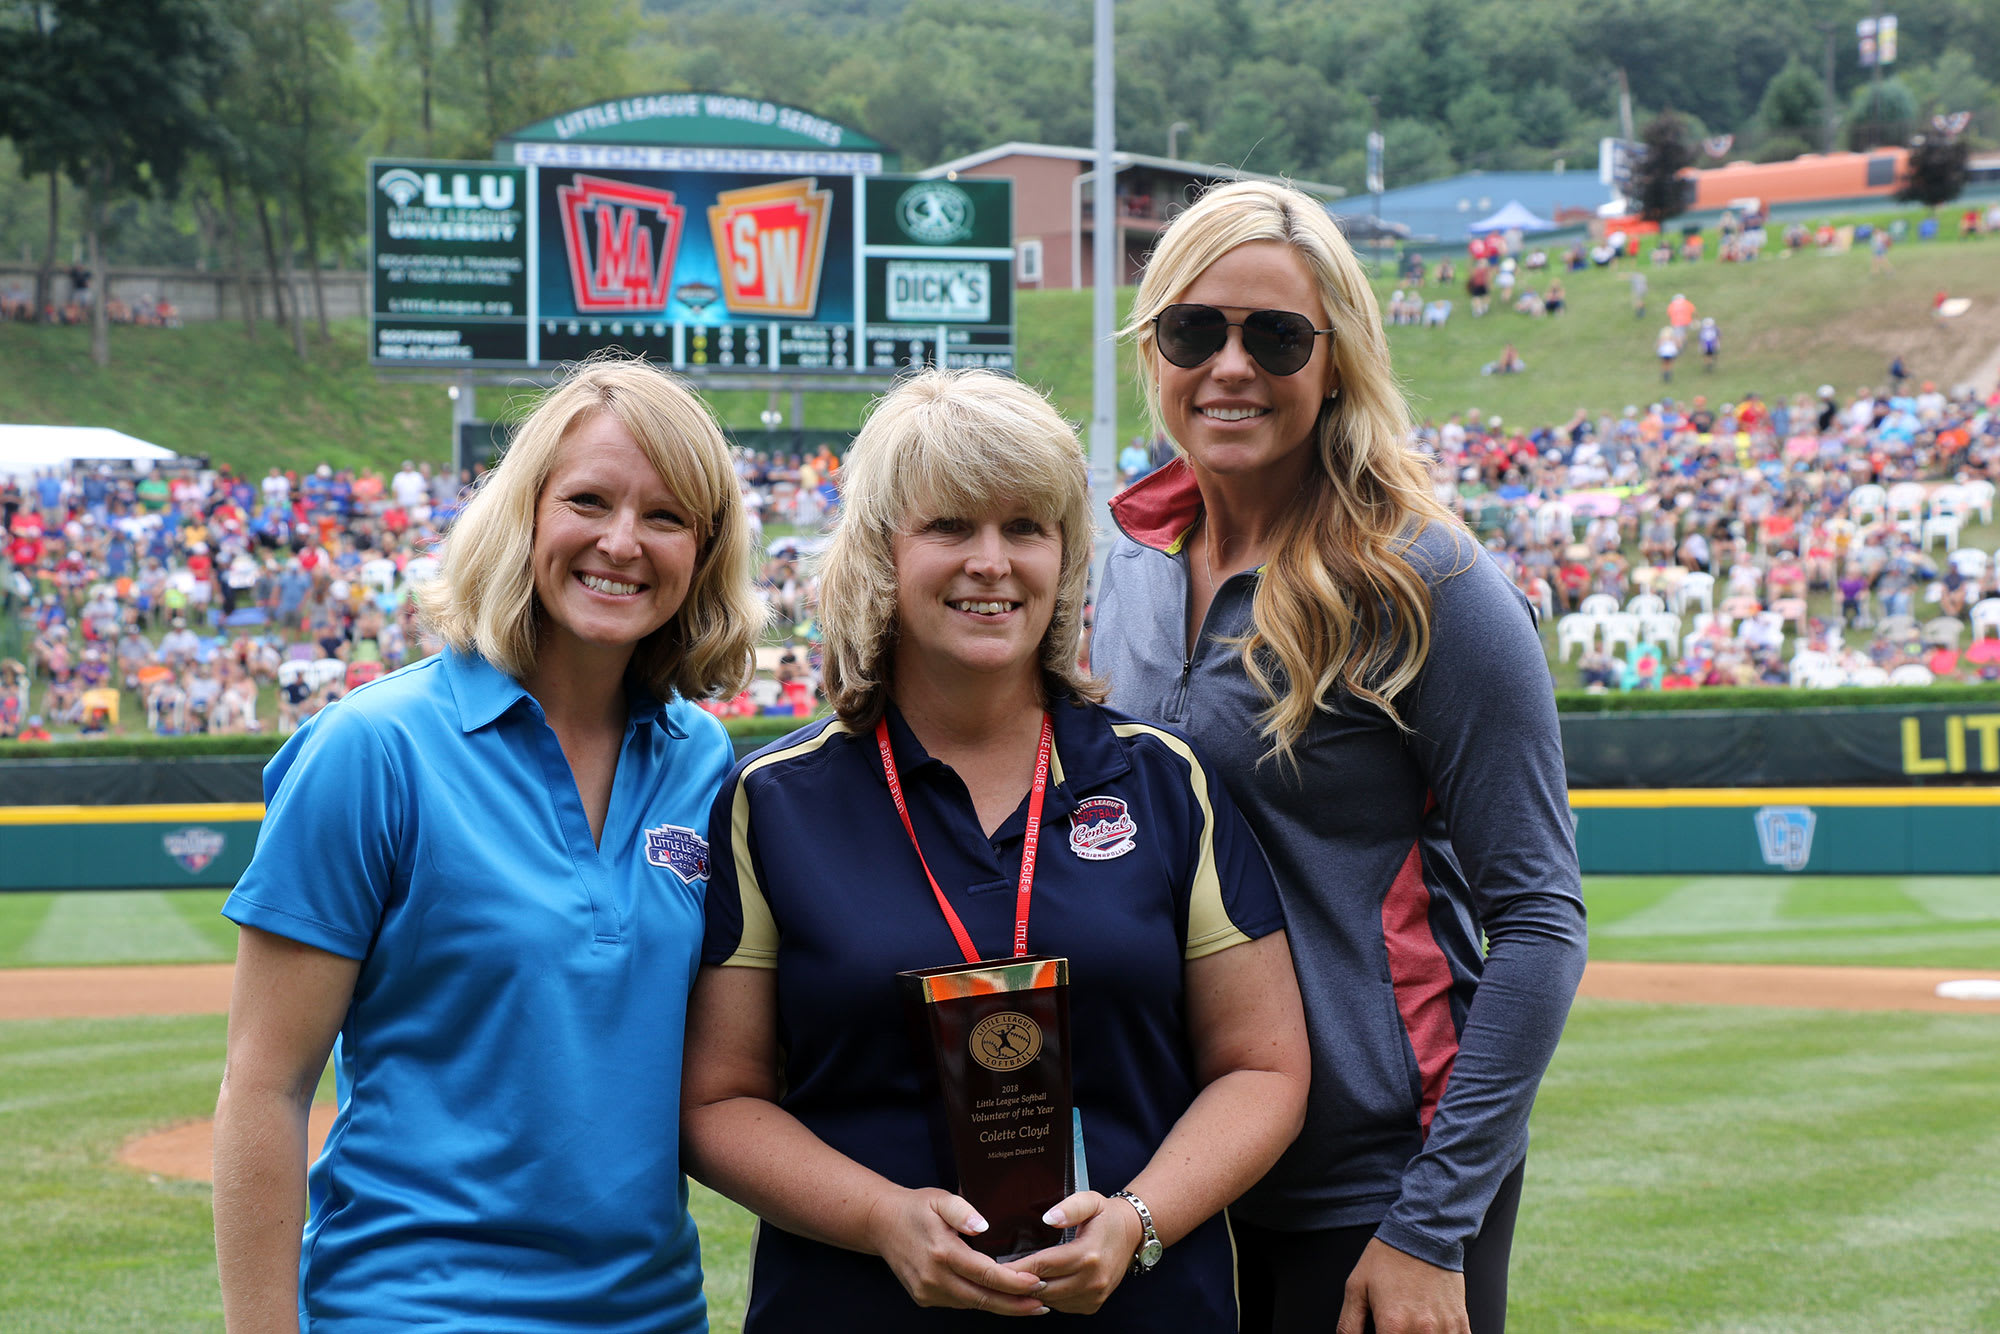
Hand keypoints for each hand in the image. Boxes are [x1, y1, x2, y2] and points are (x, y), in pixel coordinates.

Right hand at [865, 1187, 1048, 1315]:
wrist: (880, 1223)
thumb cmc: (915, 1207)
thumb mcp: (940, 1198)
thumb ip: (963, 1211)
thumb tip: (983, 1226)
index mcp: (942, 1252)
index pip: (986, 1275)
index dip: (1014, 1283)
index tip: (1038, 1283)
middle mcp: (934, 1277)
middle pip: (983, 1299)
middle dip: (1015, 1305)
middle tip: (1043, 1304)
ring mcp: (928, 1291)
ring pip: (972, 1304)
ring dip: (1001, 1306)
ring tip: (1029, 1304)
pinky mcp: (924, 1297)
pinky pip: (959, 1303)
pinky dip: (981, 1301)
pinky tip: (999, 1297)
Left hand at [1010, 1191, 1141, 1314]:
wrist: (1133, 1234)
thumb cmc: (1106, 1216)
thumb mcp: (1090, 1201)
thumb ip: (1070, 1207)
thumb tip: (1049, 1219)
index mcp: (1088, 1254)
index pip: (1043, 1265)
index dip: (1017, 1267)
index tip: (997, 1266)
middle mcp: (1092, 1279)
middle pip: (1043, 1287)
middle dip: (1019, 1282)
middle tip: (999, 1274)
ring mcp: (1094, 1295)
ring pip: (1050, 1300)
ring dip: (1032, 1292)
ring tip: (1015, 1279)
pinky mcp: (1093, 1304)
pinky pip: (1061, 1306)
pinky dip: (1048, 1297)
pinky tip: (1040, 1283)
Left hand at [1336, 1238, 1468, 1333]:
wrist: (1423, 1232)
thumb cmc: (1389, 1257)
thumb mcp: (1356, 1287)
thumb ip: (1348, 1324)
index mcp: (1393, 1326)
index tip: (1380, 1333)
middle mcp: (1421, 1331)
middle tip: (1393, 1327)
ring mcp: (1444, 1329)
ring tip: (1410, 1326)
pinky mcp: (1460, 1323)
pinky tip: (1430, 1329)